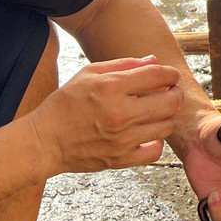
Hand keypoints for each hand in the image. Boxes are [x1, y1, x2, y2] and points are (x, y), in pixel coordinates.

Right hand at [27, 57, 183, 174]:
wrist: (45, 140)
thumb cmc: (65, 104)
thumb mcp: (89, 73)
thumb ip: (124, 64)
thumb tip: (153, 60)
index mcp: (111, 87)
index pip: (157, 75)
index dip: (170, 74)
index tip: (171, 76)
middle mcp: (120, 113)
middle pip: (170, 102)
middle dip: (175, 94)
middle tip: (171, 93)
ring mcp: (122, 139)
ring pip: (166, 126)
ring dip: (166, 117)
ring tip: (156, 112)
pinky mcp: (121, 159)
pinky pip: (155, 151)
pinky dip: (155, 142)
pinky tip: (147, 134)